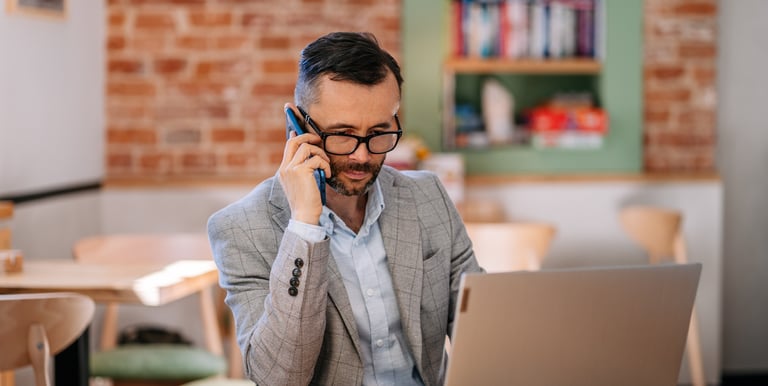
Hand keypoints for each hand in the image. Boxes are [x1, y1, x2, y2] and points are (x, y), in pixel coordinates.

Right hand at [278, 104, 331, 224]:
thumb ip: (305, 168)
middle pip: (294, 140)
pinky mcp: (300, 171)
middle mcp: (284, 167)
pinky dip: (325, 164)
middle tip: (320, 141)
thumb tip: (312, 155)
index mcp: (284, 169)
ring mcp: (291, 168)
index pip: (288, 144)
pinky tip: (327, 175)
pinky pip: (316, 158)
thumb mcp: (305, 182)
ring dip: (321, 154)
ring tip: (326, 167)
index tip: (295, 122)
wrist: (305, 217)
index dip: (294, 132)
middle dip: (309, 137)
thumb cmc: (309, 202)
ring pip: (308, 147)